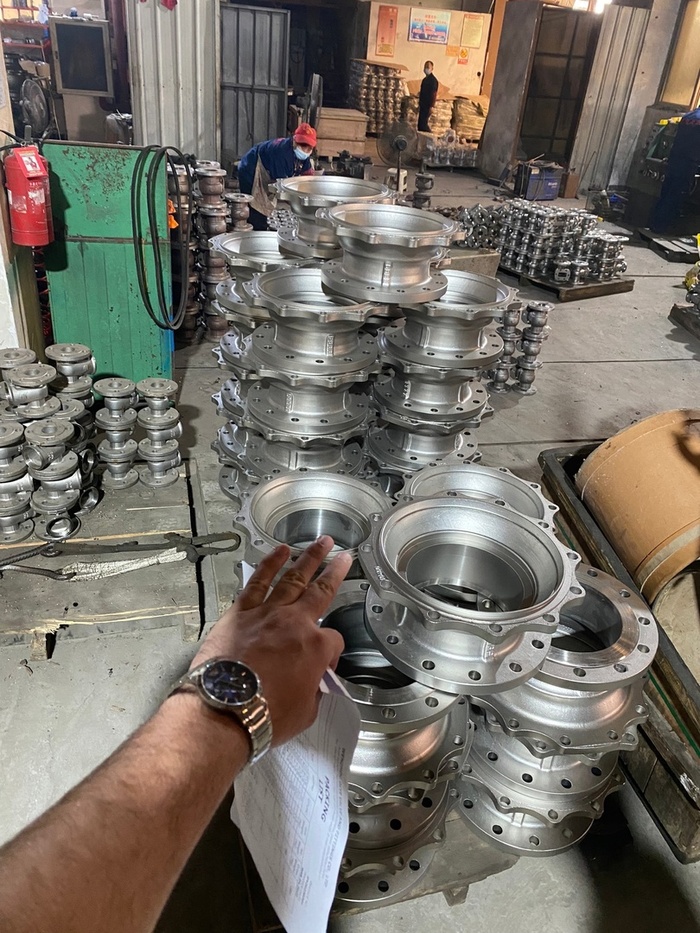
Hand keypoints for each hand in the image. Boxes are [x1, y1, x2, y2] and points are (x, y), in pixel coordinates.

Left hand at [191, 536, 350, 744]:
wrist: (225, 709)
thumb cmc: (266, 716)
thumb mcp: (305, 712)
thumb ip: (312, 692)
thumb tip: (310, 684)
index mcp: (317, 648)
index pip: (334, 642)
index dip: (332, 655)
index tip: (323, 669)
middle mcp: (296, 623)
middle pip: (321, 591)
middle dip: (334, 571)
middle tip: (344, 555)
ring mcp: (268, 613)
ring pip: (293, 578)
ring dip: (308, 558)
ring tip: (320, 542)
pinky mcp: (241, 612)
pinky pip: (258, 581)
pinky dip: (270, 564)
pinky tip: (279, 550)